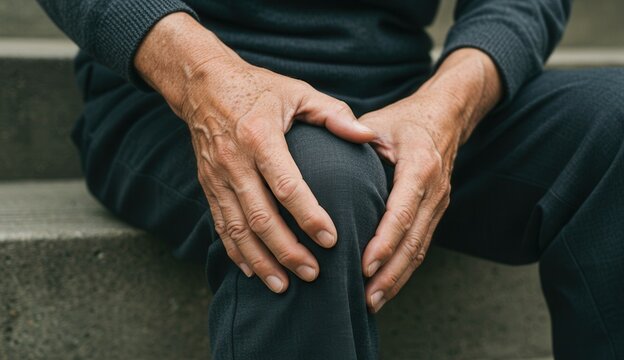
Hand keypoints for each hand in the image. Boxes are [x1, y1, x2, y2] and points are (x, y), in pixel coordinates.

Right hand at [135, 13, 375, 292]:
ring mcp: (217, 177)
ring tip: (283, 287)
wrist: (203, 84)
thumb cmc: (258, 88)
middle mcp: (235, 162)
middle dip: (287, 251)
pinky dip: (236, 252)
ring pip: (238, 230)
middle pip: (261, 217)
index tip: (331, 240)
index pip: (287, 186)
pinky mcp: (208, 186)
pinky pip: (221, 226)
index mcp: (260, 137)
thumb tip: (367, 137)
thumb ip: (333, 115)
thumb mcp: (298, 92)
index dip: (309, 216)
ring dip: (260, 261)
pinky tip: (253, 272)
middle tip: (313, 274)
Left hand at [359, 48, 502, 311]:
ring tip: (372, 302)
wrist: (445, 117)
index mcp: (419, 167)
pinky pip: (420, 246)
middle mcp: (434, 190)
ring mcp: (439, 204)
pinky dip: (403, 270)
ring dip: (397, 279)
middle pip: (414, 241)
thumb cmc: (402, 121)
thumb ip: (350, 144)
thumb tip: (313, 166)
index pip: (401, 212)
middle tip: (366, 298)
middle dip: (390, 273)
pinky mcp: (435, 213)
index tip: (363, 266)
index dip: (384, 242)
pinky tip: (384, 288)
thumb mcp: (377, 124)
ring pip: (419, 250)